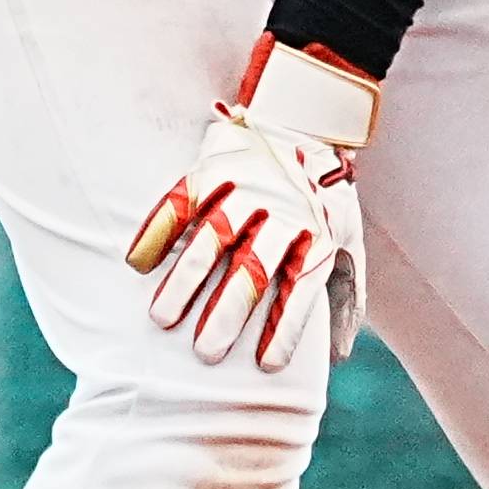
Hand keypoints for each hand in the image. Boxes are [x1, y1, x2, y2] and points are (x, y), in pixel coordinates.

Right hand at [123, 37, 380, 373]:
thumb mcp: (349, 242)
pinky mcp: (215, 168)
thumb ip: (346, 298)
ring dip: (185, 282)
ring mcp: (245, 188)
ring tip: (162, 319)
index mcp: (316, 234)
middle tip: (206, 352)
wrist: (304, 121)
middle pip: (253, 268)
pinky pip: (181, 202)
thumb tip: (340, 356)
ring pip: (212, 239)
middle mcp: (281, 212)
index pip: (302, 287)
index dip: (285, 328)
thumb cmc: (326, 199)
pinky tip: (139, 264)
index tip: (266, 366)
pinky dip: (158, 232)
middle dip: (228, 313)